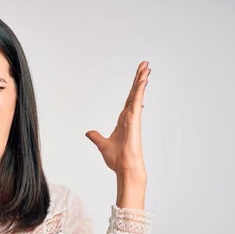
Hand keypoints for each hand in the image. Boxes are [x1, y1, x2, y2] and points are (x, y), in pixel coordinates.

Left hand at [86, 61, 150, 180]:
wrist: (124, 168)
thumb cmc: (117, 159)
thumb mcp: (102, 145)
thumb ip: (96, 137)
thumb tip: (88, 133)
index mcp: (124, 120)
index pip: (129, 99)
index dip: (134, 88)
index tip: (139, 77)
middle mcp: (130, 117)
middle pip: (135, 93)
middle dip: (140, 79)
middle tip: (145, 65)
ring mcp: (133, 118)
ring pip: (137, 95)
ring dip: (141, 81)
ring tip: (146, 67)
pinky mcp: (135, 121)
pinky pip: (137, 102)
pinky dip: (139, 91)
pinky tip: (142, 81)